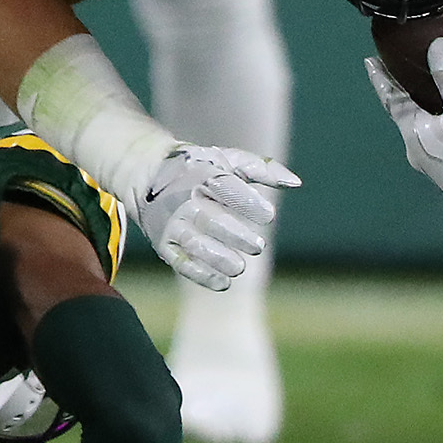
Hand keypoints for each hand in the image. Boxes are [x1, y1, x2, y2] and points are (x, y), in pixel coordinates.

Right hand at [135, 144, 298, 290]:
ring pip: (195, 243)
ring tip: (240, 268)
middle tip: (258, 246)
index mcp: (202, 174)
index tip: (268, 215)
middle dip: (234, 234)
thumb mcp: (227, 160)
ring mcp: (172, 223)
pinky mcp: (164, 243)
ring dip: (217, 257)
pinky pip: (182, 262)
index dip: (245, 201)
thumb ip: (261, 169)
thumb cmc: (198, 167)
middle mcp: (184, 199)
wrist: (146, 172)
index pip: (224, 187)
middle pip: (210, 219)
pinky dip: (201, 274)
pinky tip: (223, 282)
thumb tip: (295, 182)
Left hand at [365, 39, 442, 234]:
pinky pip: (440, 143)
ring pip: (424, 131)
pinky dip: (441, 127)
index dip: (382, 79)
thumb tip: (437, 46)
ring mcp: (435, 166)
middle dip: (404, 95)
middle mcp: (418, 152)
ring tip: (430, 95)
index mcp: (413, 133)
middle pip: (405, 116)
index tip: (370, 62)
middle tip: (402, 74)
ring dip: (424, 113)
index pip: (391, 99)